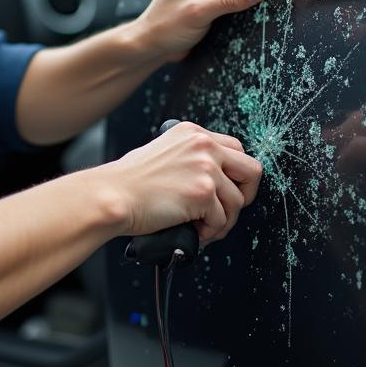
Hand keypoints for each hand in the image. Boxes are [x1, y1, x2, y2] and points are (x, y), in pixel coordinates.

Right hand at [103, 121, 262, 244]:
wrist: (114, 195)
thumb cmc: (130, 182)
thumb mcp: (163, 152)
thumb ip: (190, 157)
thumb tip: (213, 179)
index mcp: (192, 133)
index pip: (236, 149)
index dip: (235, 175)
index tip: (226, 190)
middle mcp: (203, 145)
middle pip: (251, 170)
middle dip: (244, 195)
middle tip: (226, 210)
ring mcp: (206, 168)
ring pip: (238, 201)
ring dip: (223, 220)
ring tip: (202, 227)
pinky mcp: (204, 193)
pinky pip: (222, 220)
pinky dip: (209, 232)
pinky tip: (192, 231)